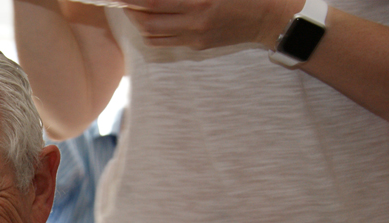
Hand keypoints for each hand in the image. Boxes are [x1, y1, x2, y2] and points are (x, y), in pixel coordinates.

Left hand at [122, 0, 295, 49]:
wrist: (271, 16)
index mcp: (199, 0)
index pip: (153, 1)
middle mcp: (194, 21)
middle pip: (146, 22)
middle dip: (130, 10)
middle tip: (123, 0)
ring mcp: (195, 37)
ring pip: (152, 35)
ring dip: (138, 22)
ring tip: (134, 9)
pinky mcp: (197, 45)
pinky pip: (166, 41)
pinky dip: (152, 31)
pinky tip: (151, 19)